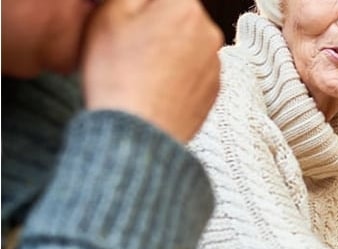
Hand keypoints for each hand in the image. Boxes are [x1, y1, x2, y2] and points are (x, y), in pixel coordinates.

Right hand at [81, 0, 221, 143]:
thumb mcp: (108, 16)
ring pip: (186, 44)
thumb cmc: (119, 76)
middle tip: (129, 46)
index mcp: (184, 7)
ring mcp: (215, 63)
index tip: (130, 21)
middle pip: (178, 16)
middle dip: (156, 25)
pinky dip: (176, 75)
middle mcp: (209, 32)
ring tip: (139, 70)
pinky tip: (154, 87)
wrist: (138, 132)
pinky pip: (192, 71)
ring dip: (167, 50)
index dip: (142, 6)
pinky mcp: (214, 89)